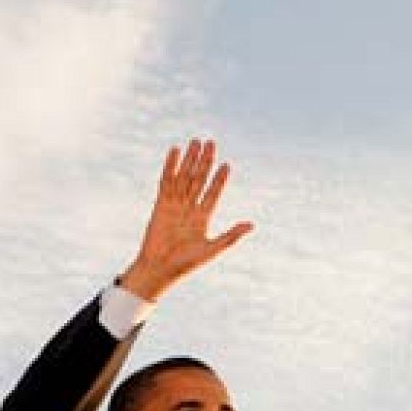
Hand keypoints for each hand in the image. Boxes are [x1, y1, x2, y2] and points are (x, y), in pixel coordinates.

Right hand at [119, 139, 253, 300]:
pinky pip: (166, 181)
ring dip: (190, 159)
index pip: (213, 193)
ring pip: (184, 177)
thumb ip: (231, 235)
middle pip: (198, 179)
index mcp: (202, 219)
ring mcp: (174, 205)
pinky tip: (175, 151)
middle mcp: (189, 209)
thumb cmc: (185, 264)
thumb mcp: (213, 249)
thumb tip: (251, 224)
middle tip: (211, 143)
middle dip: (205, 162)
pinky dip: (170, 166)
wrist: (159, 268)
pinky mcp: (160, 204)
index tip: (227, 165)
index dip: (219, 180)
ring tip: (196, 142)